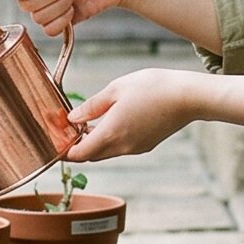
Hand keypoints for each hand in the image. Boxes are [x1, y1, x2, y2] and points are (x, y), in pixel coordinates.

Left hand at [65, 70, 200, 160]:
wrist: (187, 97)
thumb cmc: (152, 87)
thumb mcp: (116, 89)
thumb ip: (91, 106)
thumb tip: (72, 118)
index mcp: (111, 133)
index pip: (80, 154)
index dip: (64, 152)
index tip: (56, 141)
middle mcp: (122, 147)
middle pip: (91, 155)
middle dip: (78, 147)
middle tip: (68, 129)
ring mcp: (135, 148)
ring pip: (106, 152)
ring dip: (94, 142)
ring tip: (87, 122)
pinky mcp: (146, 145)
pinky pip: (121, 147)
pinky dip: (110, 140)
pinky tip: (111, 121)